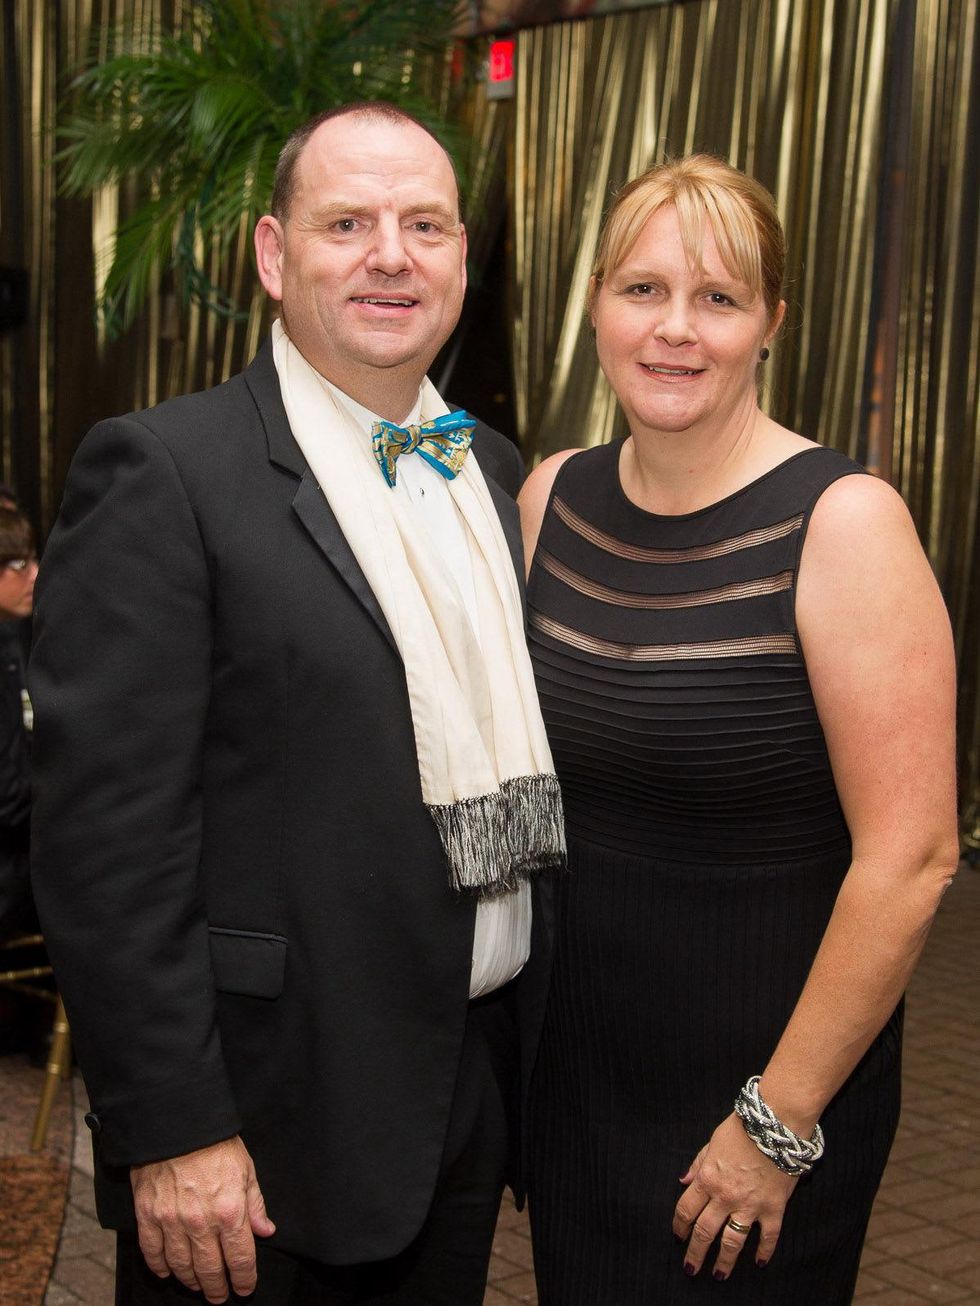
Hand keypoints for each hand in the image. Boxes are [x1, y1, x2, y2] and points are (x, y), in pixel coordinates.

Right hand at [130, 1135, 275, 1302]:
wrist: (178, 1123)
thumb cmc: (216, 1143)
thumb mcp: (246, 1169)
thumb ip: (255, 1204)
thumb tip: (265, 1231)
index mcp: (230, 1210)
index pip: (240, 1258)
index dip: (244, 1279)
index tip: (245, 1288)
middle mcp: (201, 1222)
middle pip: (210, 1270)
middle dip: (218, 1288)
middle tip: (220, 1296)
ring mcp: (172, 1221)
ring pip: (182, 1267)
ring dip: (192, 1281)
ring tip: (199, 1286)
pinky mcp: (148, 1216)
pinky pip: (153, 1253)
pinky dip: (160, 1267)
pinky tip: (168, 1272)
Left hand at [672, 1113, 796, 1280]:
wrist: (775, 1124)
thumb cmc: (742, 1129)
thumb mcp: (712, 1141)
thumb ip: (698, 1163)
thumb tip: (683, 1180)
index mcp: (707, 1178)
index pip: (686, 1210)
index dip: (679, 1226)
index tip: (678, 1236)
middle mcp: (725, 1196)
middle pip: (705, 1231)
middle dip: (695, 1252)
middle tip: (690, 1269)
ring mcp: (750, 1205)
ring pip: (733, 1241)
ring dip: (724, 1261)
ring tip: (719, 1275)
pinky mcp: (773, 1208)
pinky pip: (768, 1236)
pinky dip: (764, 1251)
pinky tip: (760, 1262)